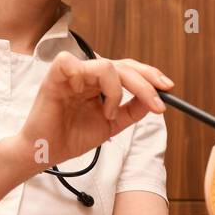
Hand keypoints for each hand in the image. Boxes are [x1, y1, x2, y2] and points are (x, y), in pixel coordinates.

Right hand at [10, 53, 172, 171]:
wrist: (46, 153)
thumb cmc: (72, 137)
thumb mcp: (111, 125)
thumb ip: (131, 111)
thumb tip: (155, 100)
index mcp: (100, 84)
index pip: (128, 69)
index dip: (149, 75)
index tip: (169, 89)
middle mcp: (88, 76)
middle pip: (123, 65)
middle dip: (145, 84)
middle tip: (158, 103)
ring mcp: (72, 75)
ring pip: (105, 65)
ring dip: (116, 91)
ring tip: (108, 112)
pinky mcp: (54, 78)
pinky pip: (70, 62)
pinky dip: (85, 77)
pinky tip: (88, 99)